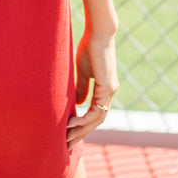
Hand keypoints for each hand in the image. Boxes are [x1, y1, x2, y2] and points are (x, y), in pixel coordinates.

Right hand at [66, 29, 118, 149]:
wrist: (99, 32)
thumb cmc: (90, 47)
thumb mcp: (83, 71)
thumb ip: (82, 87)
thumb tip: (79, 104)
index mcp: (105, 88)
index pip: (96, 113)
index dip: (84, 125)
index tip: (69, 134)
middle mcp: (110, 92)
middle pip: (97, 121)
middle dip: (82, 134)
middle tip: (67, 145)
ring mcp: (110, 90)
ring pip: (98, 119)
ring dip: (82, 130)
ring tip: (67, 137)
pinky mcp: (107, 87)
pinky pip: (97, 110)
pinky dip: (85, 119)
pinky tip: (72, 123)